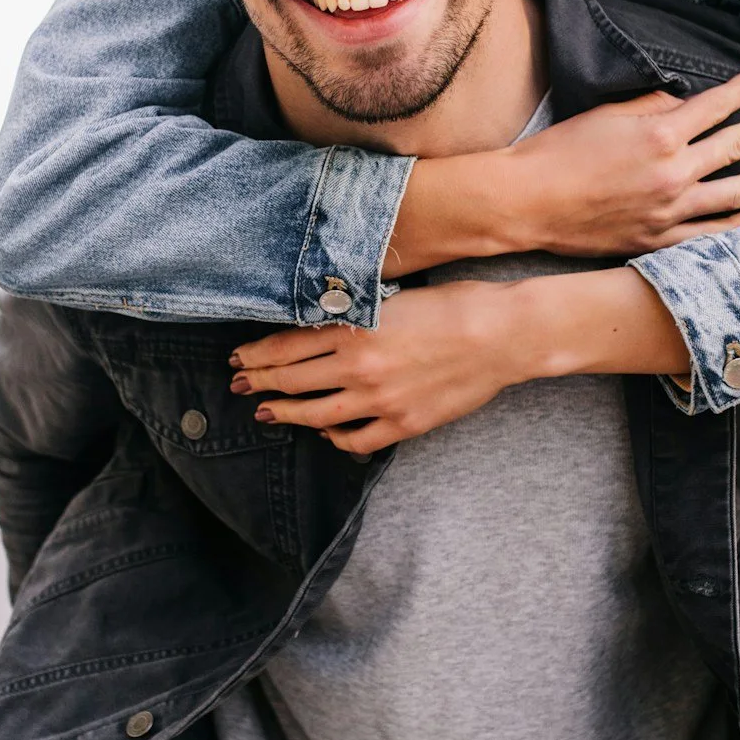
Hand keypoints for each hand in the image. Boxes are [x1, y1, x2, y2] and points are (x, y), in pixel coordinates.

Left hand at [232, 281, 528, 453]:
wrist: (500, 335)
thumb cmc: (452, 306)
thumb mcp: (392, 300)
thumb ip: (351, 316)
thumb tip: (314, 326)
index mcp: (353, 331)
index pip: (285, 347)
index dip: (255, 355)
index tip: (238, 358)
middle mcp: (359, 368)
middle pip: (290, 381)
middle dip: (257, 382)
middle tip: (238, 384)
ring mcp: (379, 400)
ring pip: (314, 414)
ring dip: (284, 413)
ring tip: (266, 412)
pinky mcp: (402, 424)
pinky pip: (355, 440)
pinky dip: (335, 437)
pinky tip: (327, 431)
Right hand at [500, 73, 739, 256]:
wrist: (527, 201)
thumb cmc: (559, 152)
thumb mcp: (607, 114)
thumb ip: (653, 106)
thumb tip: (686, 104)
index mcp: (659, 135)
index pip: (715, 108)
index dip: (739, 92)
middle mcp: (672, 174)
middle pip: (736, 147)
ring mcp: (669, 211)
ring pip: (737, 193)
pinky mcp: (658, 240)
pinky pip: (710, 234)